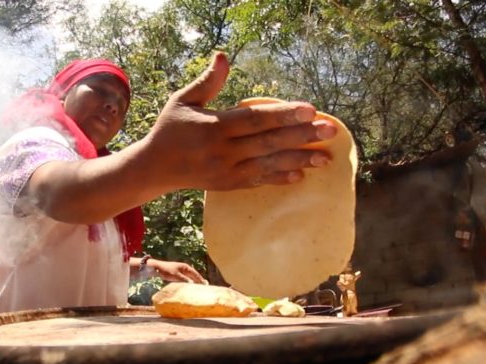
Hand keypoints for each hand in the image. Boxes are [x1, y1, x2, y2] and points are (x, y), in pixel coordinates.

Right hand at [140, 51, 337, 190]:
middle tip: (331, 129)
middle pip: (268, 142)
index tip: (310, 109)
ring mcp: (227, 171)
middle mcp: (223, 151)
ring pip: (268, 164)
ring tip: (326, 157)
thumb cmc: (171, 128)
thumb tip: (224, 56)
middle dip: (302, 136)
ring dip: (299, 160)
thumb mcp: (183, 100)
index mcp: (214, 127)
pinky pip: (258, 181)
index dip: (283, 115)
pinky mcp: (228, 185)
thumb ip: (207, 81)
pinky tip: (301, 174)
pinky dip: (279, 178)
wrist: (154, 168)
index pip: (255, 120)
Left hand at [149, 259, 207, 283]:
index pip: (196, 274)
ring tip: (199, 289)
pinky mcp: (178, 276)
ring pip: (190, 278)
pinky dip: (188, 283)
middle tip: (205, 287)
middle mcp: (185, 269)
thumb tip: (192, 283)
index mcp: (186, 267)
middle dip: (199, 281)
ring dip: (194, 283)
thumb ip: (184, 279)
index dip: (201, 279)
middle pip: (194, 276)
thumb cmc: (166, 270)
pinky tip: (190, 288)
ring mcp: (181, 272)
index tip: (206, 284)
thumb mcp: (176, 275)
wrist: (157, 268)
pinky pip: (185, 280)